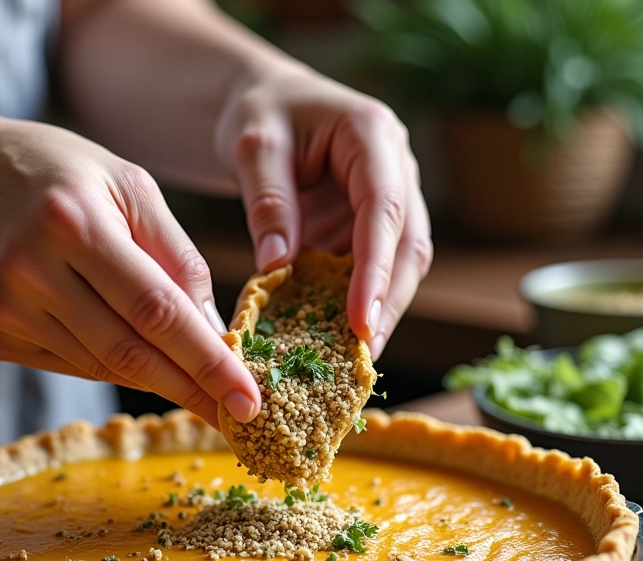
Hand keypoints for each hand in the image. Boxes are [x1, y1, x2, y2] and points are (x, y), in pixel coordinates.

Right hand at [0, 102, 260, 428]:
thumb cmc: (56, 172)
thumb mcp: (129, 187)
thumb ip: (179, 257)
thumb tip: (215, 330)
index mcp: (73, 223)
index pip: (157, 311)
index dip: (208, 362)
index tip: (249, 400)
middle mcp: (30, 272)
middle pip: (131, 353)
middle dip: (194, 390)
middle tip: (239, 414)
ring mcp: (5, 310)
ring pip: (106, 367)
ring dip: (161, 380)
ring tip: (200, 384)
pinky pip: (76, 366)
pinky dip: (117, 365)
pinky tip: (138, 354)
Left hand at [217, 64, 432, 358]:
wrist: (267, 103)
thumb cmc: (261, 111)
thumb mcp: (253, 146)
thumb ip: (268, 203)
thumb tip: (276, 268)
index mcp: (372, 135)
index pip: (385, 210)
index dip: (376, 270)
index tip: (359, 321)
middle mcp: (394, 168)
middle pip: (409, 245)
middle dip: (389, 302)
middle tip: (363, 354)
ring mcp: (388, 197)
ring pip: (399, 263)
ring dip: (377, 308)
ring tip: (350, 355)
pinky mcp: (369, 223)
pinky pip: (369, 266)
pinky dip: (353, 299)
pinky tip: (332, 330)